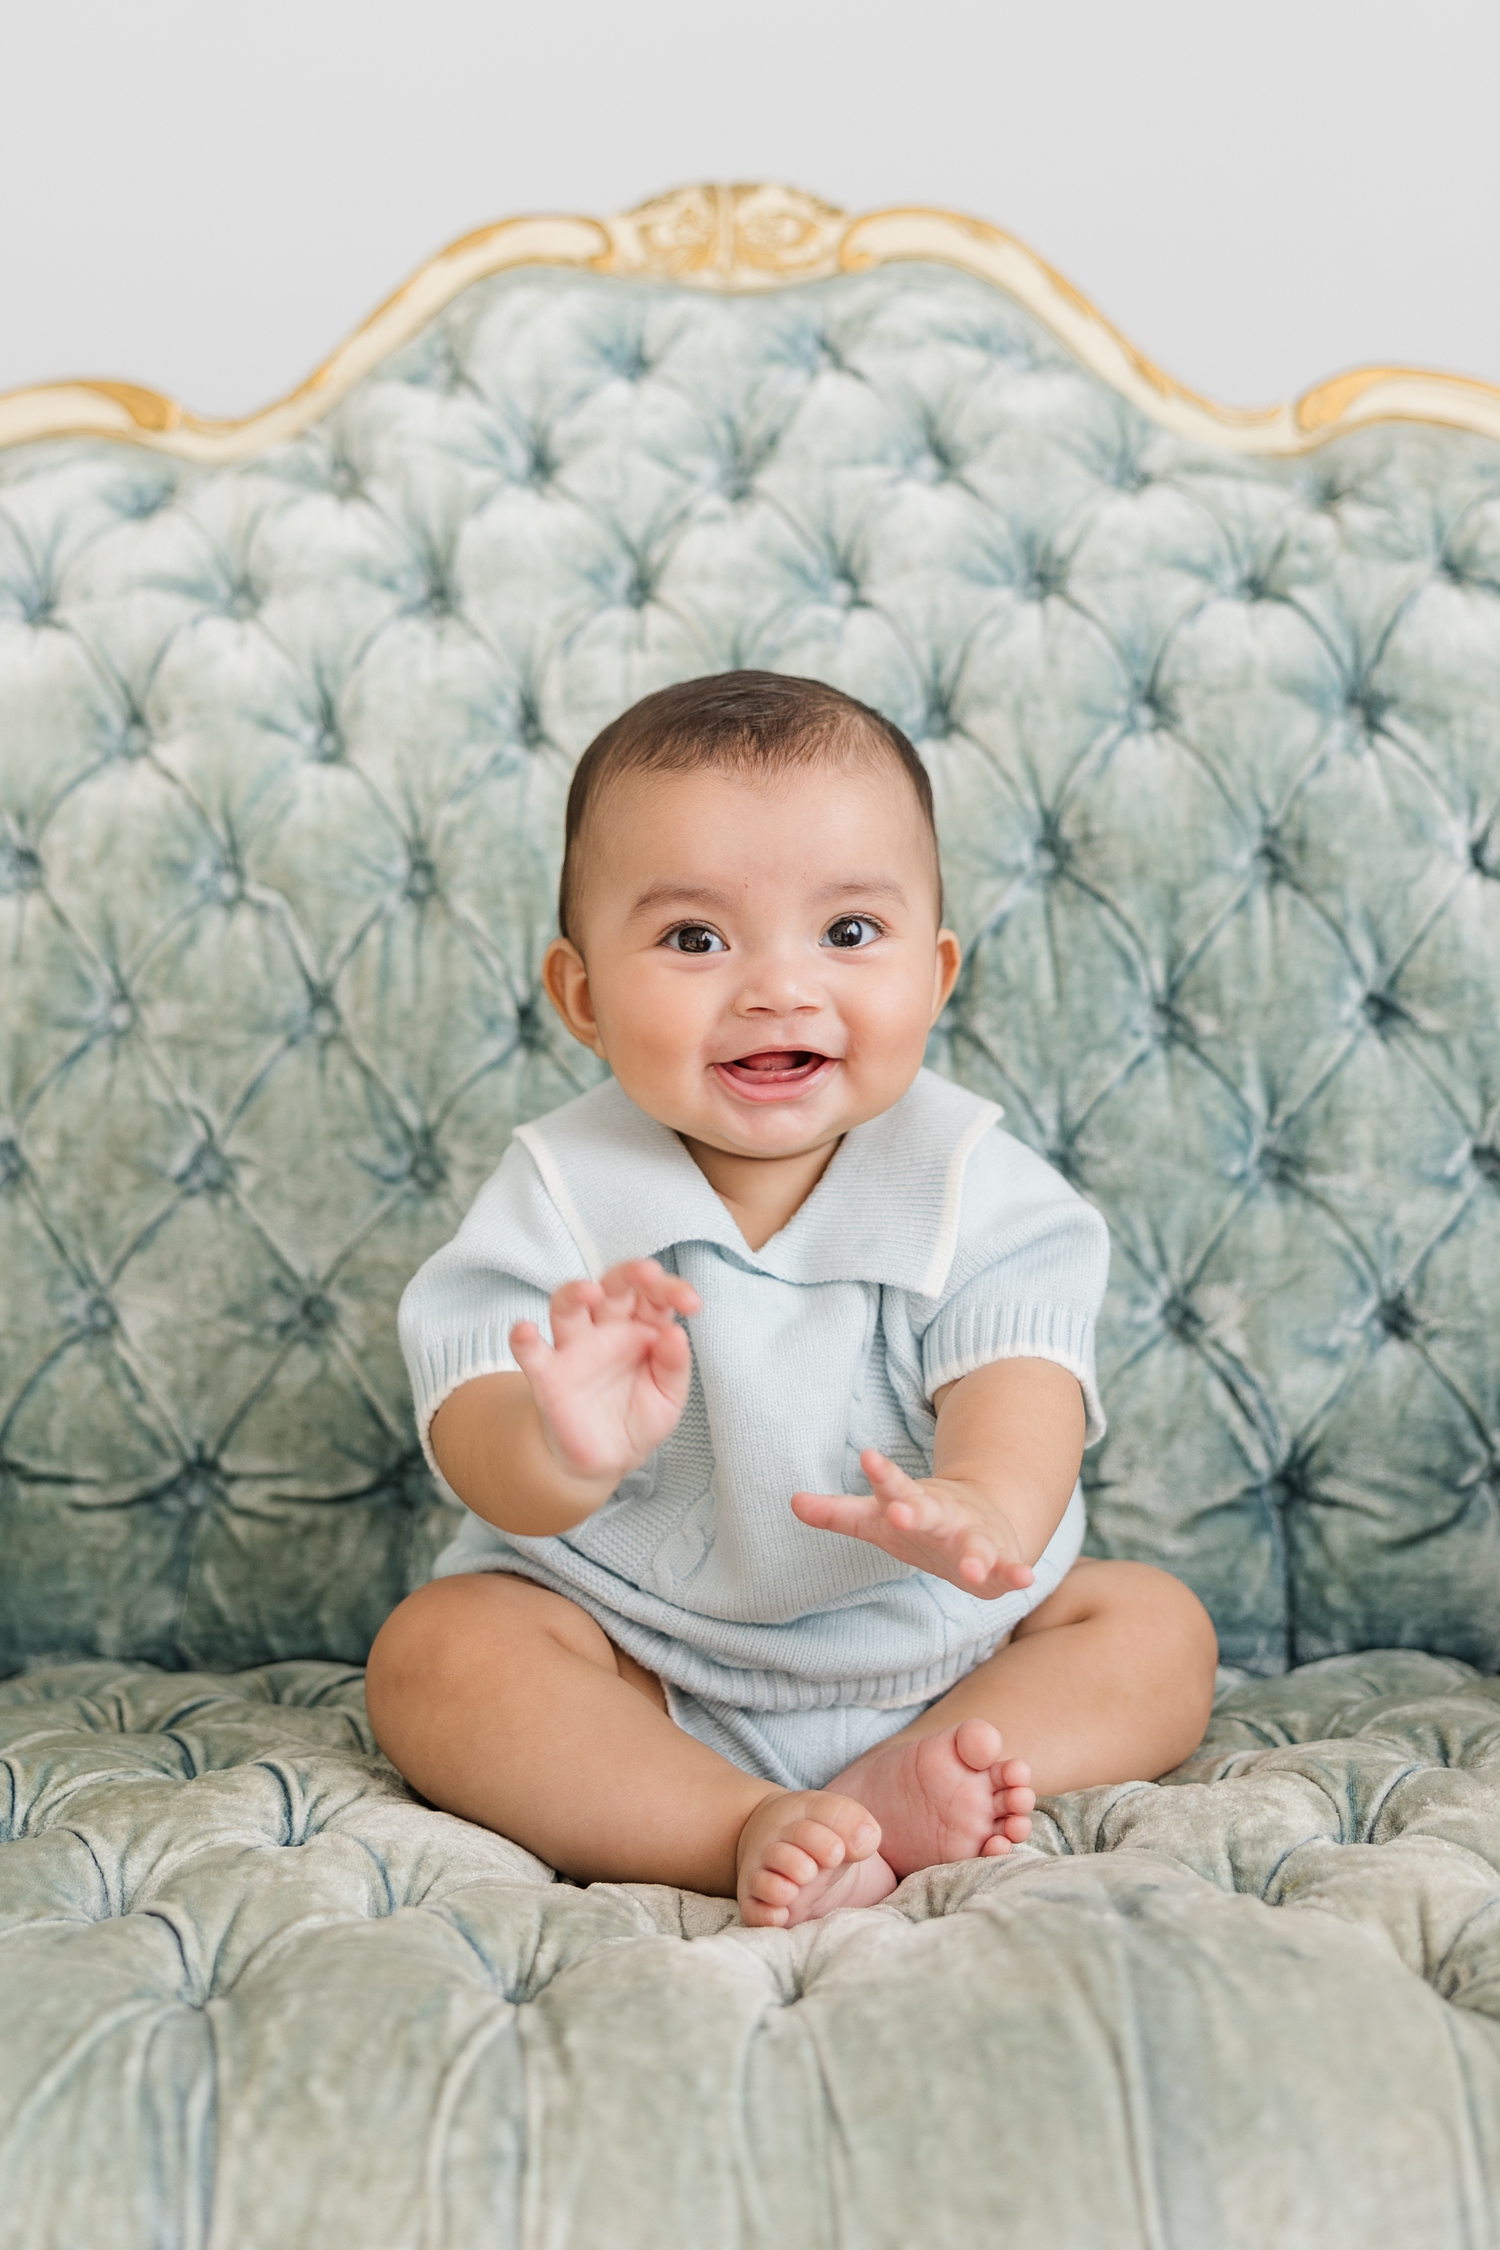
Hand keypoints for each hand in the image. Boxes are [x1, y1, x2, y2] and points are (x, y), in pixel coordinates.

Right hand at [509, 1259, 699, 1486]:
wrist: (605, 1459)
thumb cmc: (639, 1418)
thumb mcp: (668, 1398)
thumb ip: (673, 1366)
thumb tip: (676, 1332)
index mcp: (642, 1328)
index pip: (655, 1296)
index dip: (672, 1290)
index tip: (691, 1303)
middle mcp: (607, 1329)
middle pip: (612, 1286)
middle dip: (629, 1274)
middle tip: (646, 1273)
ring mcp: (575, 1348)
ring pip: (567, 1305)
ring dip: (575, 1292)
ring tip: (591, 1292)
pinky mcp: (547, 1374)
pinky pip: (530, 1351)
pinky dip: (523, 1338)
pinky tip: (525, 1331)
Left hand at [790, 1448, 1037, 1599]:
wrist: (983, 1520)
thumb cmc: (918, 1521)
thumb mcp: (874, 1519)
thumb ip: (837, 1513)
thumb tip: (792, 1502)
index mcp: (912, 1503)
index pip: (892, 1487)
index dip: (882, 1474)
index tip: (869, 1457)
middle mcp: (945, 1516)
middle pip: (930, 1513)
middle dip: (916, 1513)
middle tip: (901, 1513)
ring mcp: (974, 1536)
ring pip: (974, 1545)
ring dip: (975, 1556)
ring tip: (972, 1568)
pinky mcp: (999, 1559)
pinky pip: (1008, 1567)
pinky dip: (1017, 1573)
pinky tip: (1026, 1579)